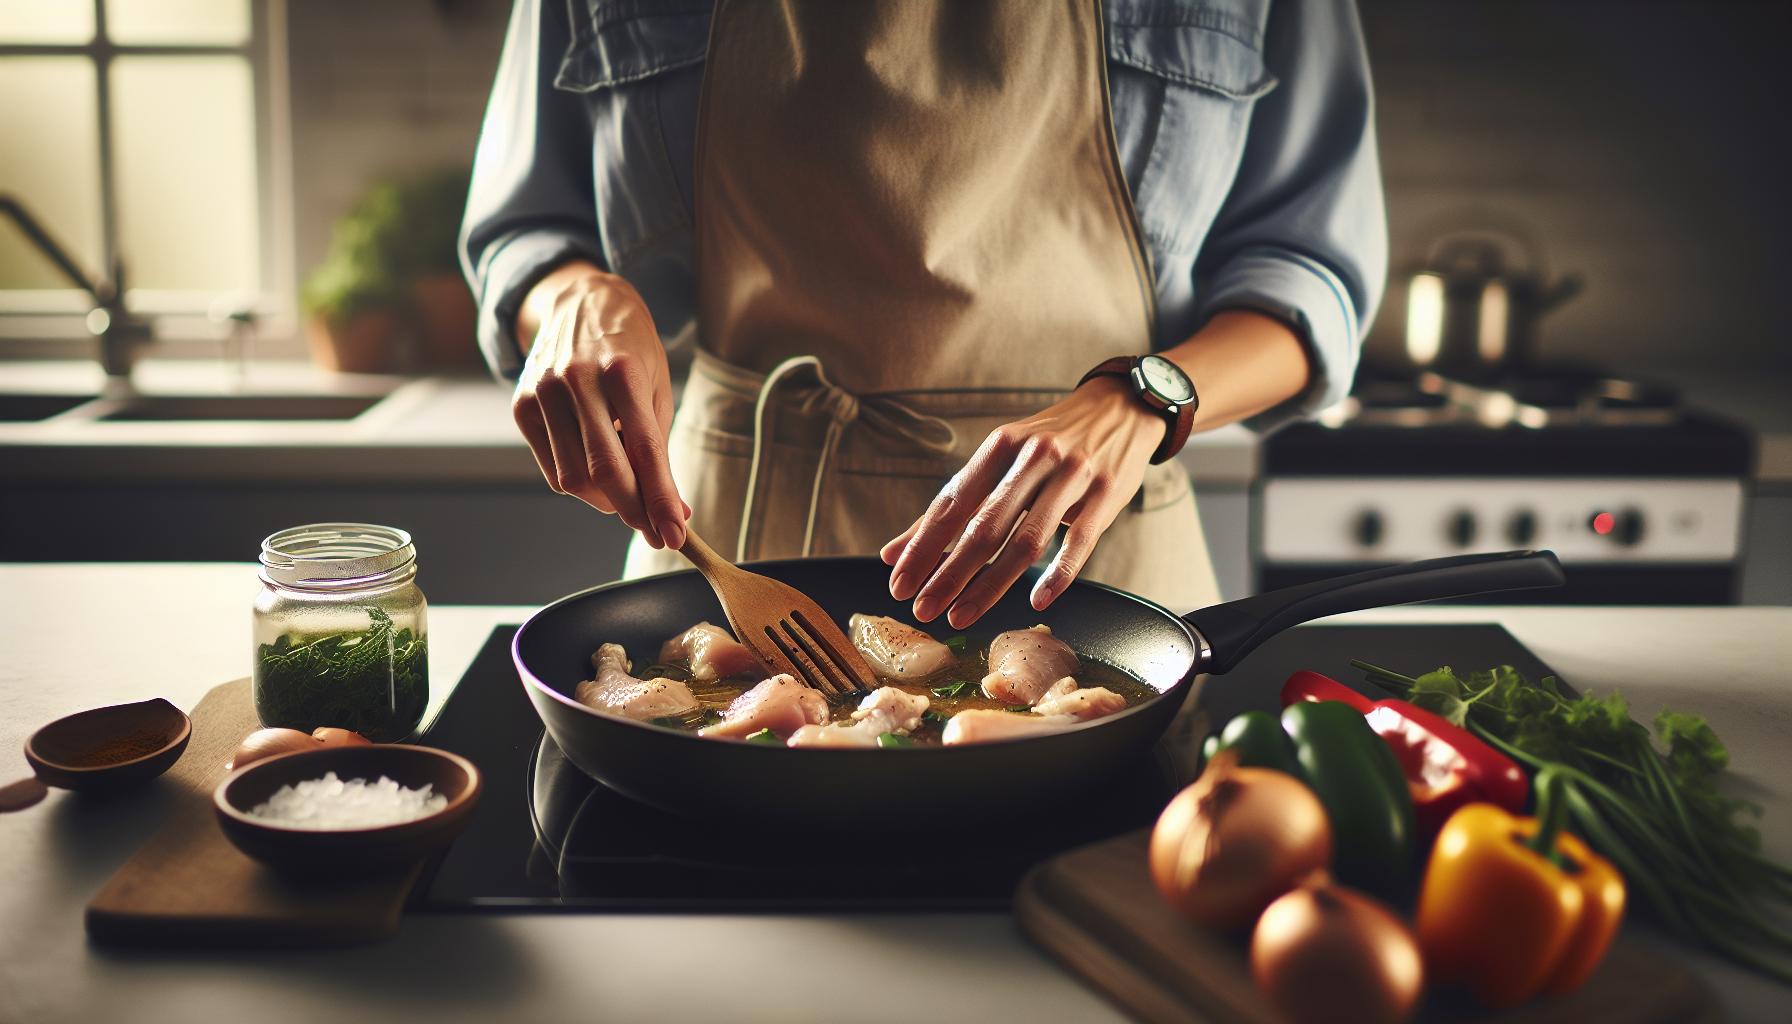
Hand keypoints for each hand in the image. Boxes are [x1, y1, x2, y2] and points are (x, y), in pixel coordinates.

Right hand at [511, 265, 688, 548]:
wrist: (580, 302)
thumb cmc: (630, 349)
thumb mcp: (656, 387)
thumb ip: (659, 449)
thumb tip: (673, 512)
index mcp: (621, 371)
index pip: (644, 451)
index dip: (659, 500)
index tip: (674, 534)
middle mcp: (577, 379)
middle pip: (603, 471)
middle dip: (633, 511)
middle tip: (654, 530)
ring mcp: (543, 391)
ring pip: (572, 478)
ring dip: (605, 500)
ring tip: (626, 490)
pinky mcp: (521, 405)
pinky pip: (552, 467)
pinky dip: (578, 482)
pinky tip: (596, 467)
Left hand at [881, 377, 1165, 627]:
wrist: (1120, 409)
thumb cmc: (1050, 442)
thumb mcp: (1002, 459)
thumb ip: (954, 505)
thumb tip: (893, 552)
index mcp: (1000, 446)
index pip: (952, 503)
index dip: (922, 546)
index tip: (900, 583)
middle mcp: (1034, 457)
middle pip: (984, 526)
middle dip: (949, 573)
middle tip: (924, 609)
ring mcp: (1073, 475)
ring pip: (1026, 539)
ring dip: (991, 585)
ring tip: (962, 615)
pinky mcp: (1106, 494)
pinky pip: (1080, 541)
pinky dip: (1057, 574)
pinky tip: (1036, 600)